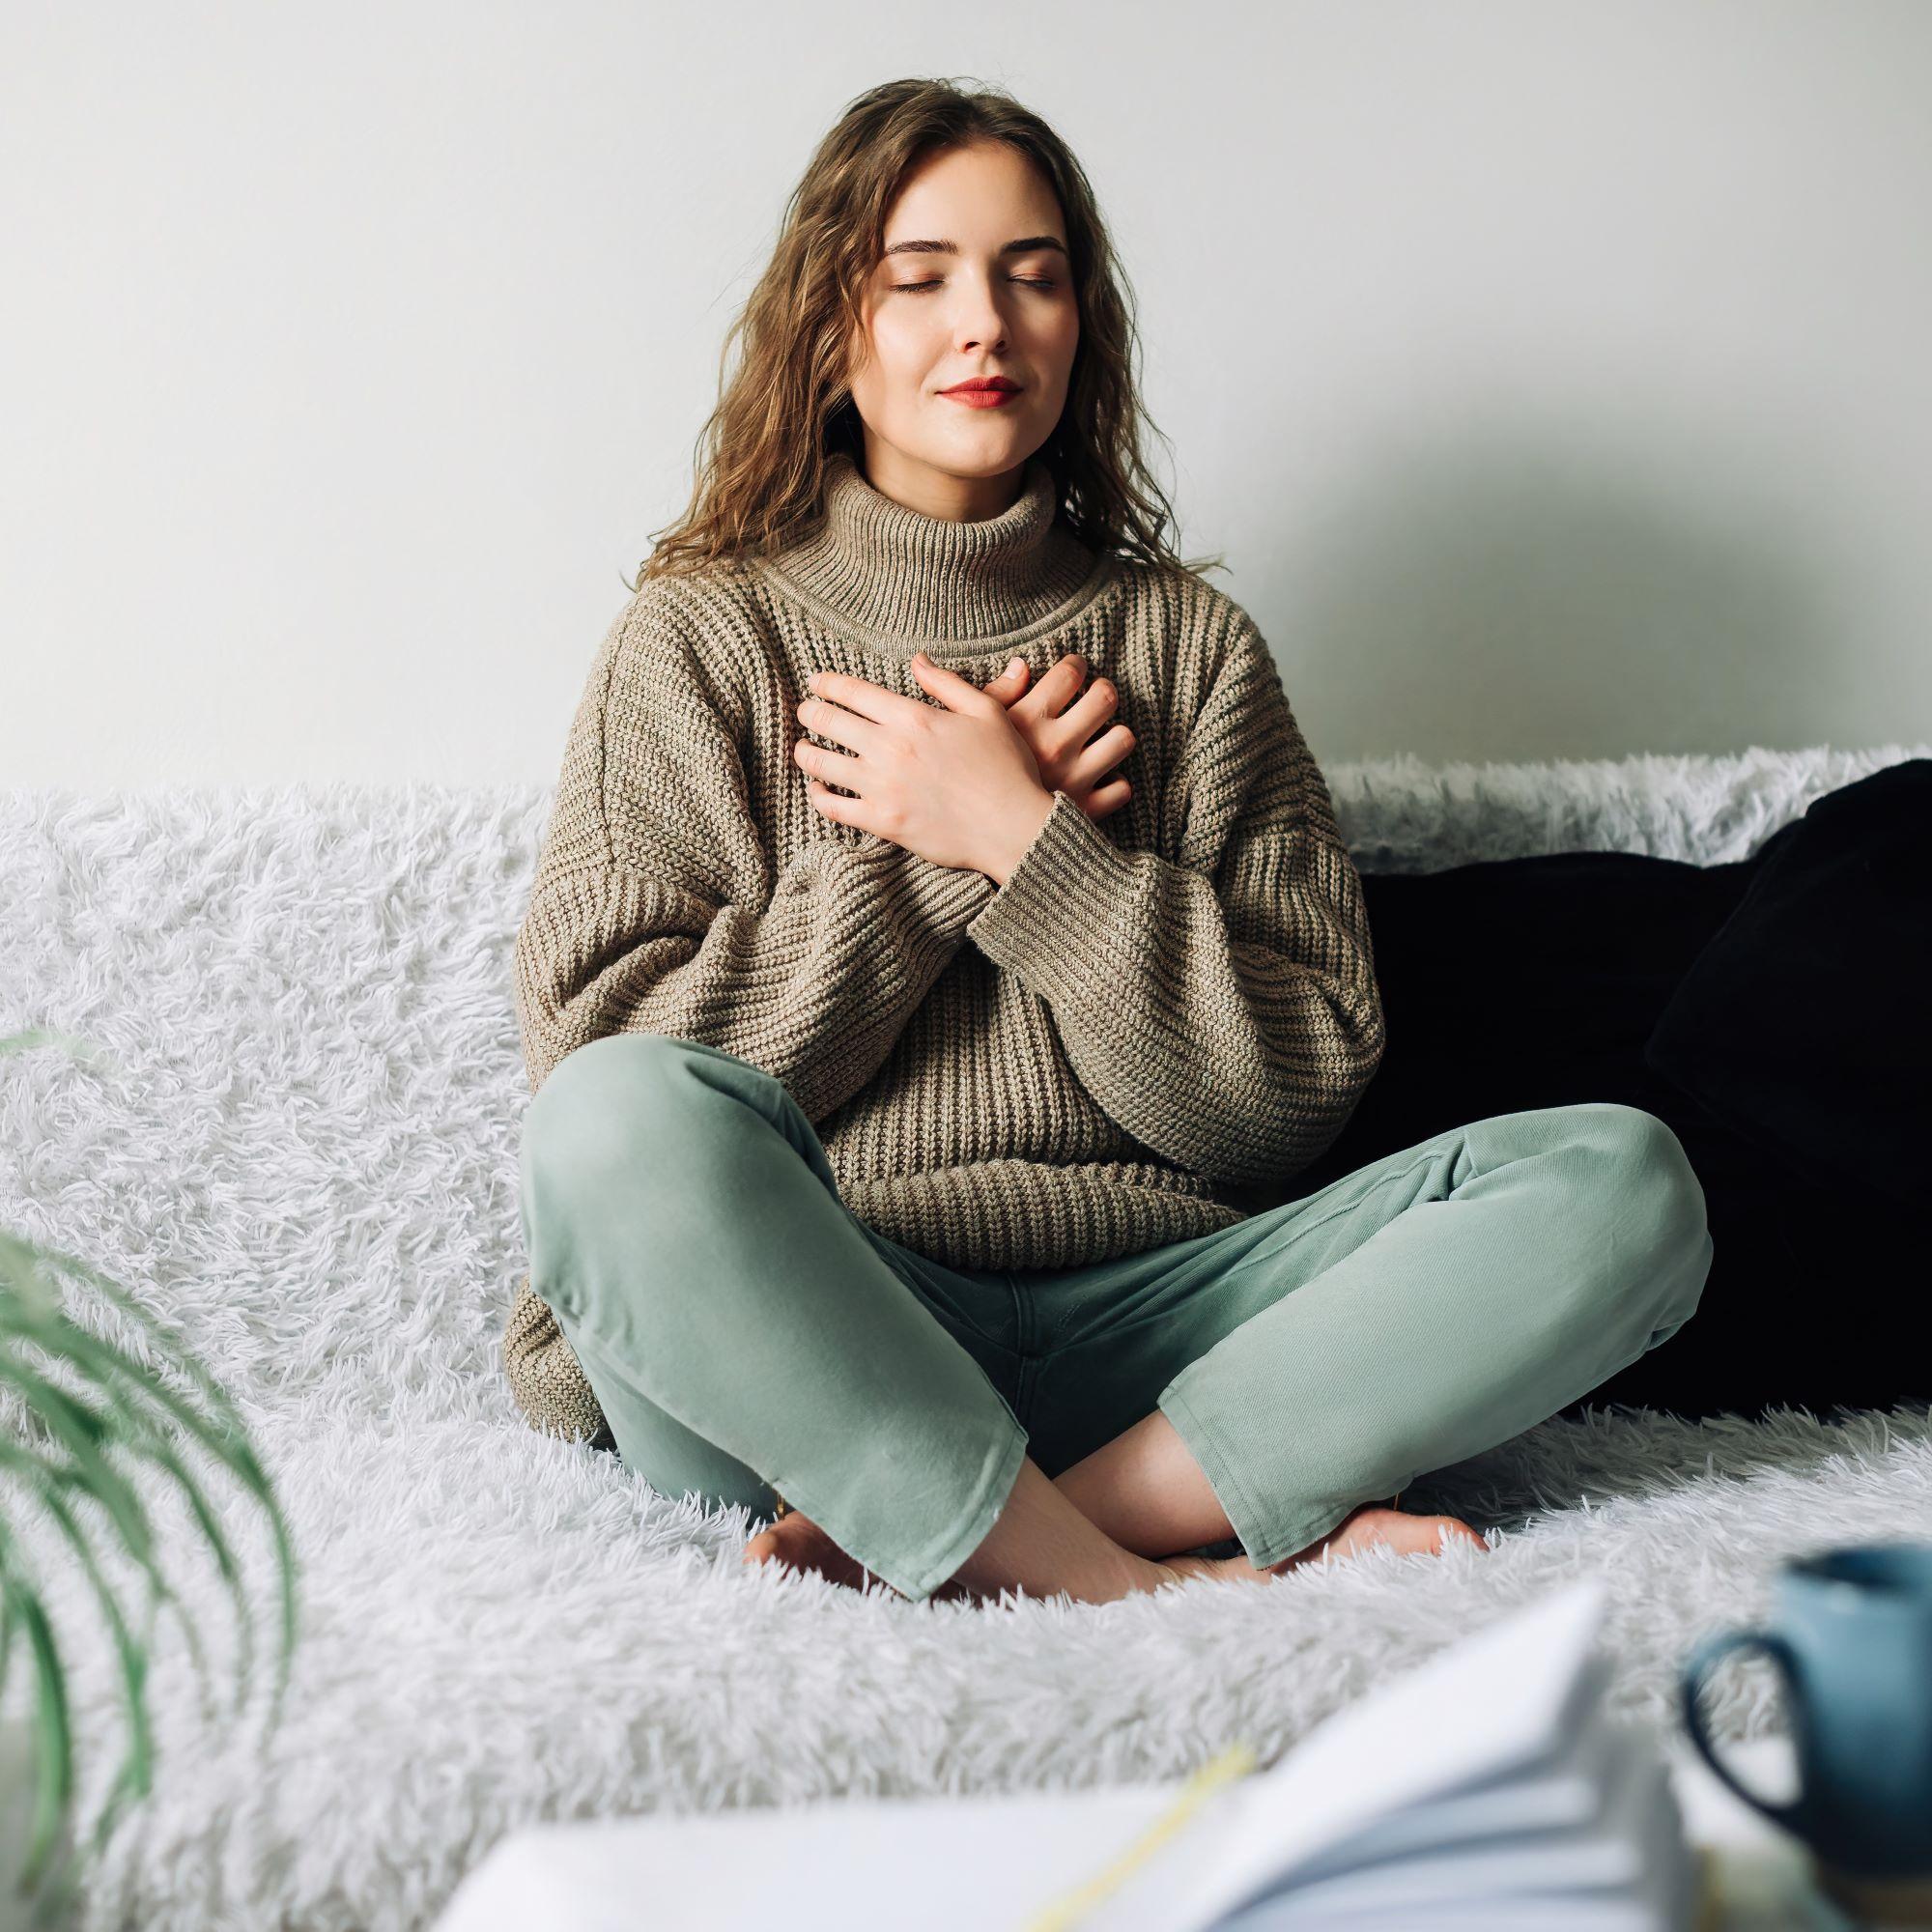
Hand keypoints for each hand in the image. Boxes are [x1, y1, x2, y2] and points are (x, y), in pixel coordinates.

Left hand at [793, 654, 1051, 877]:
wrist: (1014, 827)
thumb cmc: (1007, 768)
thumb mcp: (986, 712)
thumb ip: (947, 683)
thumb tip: (917, 659)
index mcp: (914, 717)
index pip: (853, 692)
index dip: (827, 684)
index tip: (815, 682)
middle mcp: (891, 748)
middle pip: (828, 722)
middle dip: (809, 712)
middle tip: (804, 711)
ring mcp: (883, 787)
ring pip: (822, 764)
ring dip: (805, 752)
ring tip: (802, 748)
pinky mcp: (882, 822)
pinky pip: (834, 808)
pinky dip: (818, 797)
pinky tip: (817, 790)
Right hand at [979, 653, 1133, 820]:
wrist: (972, 832)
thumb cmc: (966, 776)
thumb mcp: (970, 728)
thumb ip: (996, 693)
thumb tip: (1020, 665)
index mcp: (1028, 720)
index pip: (1070, 674)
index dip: (1077, 665)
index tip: (1076, 669)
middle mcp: (1057, 746)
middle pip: (1105, 698)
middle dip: (1103, 692)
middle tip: (1095, 697)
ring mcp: (1075, 778)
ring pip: (1121, 740)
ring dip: (1115, 737)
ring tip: (1102, 738)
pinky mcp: (1084, 811)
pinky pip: (1120, 789)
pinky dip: (1113, 784)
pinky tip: (1098, 780)